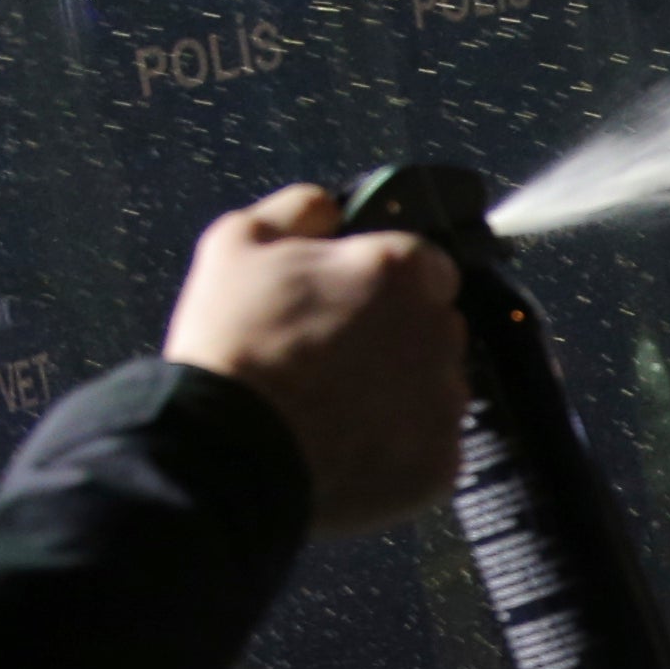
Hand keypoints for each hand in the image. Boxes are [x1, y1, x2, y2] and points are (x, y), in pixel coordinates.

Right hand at [163, 185, 467, 536]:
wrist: (224, 452)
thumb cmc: (232, 343)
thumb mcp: (239, 243)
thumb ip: (300, 210)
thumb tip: (332, 207)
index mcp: (401, 269)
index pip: (424, 266)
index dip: (384, 286)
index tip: (350, 308)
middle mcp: (439, 330)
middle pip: (435, 328)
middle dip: (397, 340)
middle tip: (334, 363)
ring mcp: (445, 400)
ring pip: (437, 390)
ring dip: (401, 396)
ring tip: (335, 412)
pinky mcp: (441, 461)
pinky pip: (429, 448)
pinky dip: (398, 452)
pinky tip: (348, 450)